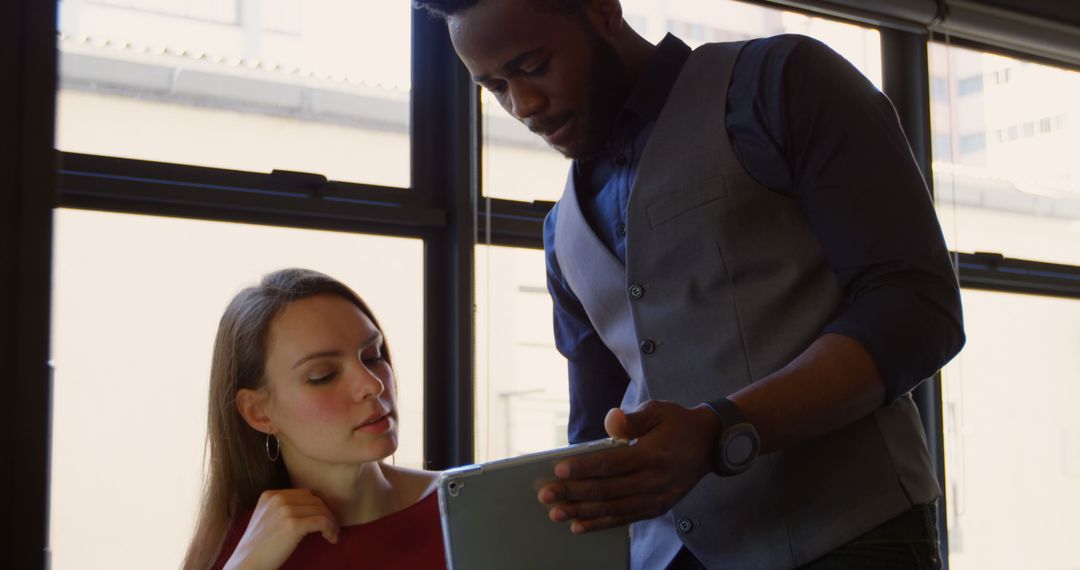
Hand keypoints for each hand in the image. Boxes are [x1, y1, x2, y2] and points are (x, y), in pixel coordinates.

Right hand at [225, 489, 339, 569]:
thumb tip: (313, 507)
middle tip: (331, 528)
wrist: (246, 565)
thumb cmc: (258, 548)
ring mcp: (285, 511)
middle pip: (314, 500)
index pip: (304, 494)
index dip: (317, 507)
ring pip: (321, 510)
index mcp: (270, 495)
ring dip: (331, 523)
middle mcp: (277, 499)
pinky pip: (322, 521)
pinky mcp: (293, 525)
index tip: (323, 520)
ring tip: (332, 535)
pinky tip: (331, 539)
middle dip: (325, 513)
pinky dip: (330, 529)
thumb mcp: (266, 519)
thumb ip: (283, 509)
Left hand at [537, 400, 721, 532]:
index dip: (583, 468)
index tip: (558, 470)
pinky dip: (600, 523)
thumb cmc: (678, 423)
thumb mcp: (657, 410)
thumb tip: (610, 420)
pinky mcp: (656, 507)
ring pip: (613, 509)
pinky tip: (579, 524)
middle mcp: (654, 480)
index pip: (611, 464)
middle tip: (546, 495)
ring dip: (581, 512)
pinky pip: (624, 518)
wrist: (711, 444)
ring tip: (556, 513)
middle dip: (573, 494)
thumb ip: (631, 418)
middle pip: (607, 490)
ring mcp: (656, 498)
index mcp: (652, 454)